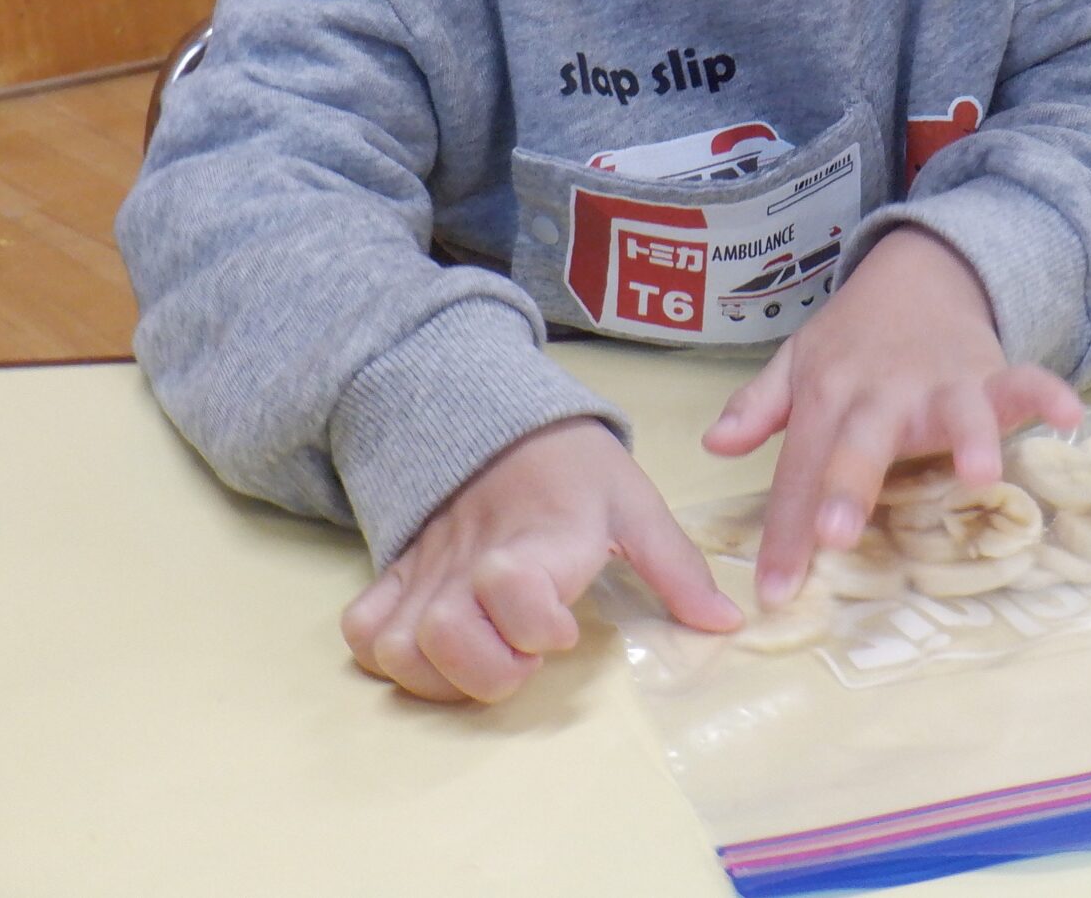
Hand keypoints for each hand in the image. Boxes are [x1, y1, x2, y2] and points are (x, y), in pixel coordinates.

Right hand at [340, 416, 740, 703]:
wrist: (502, 415)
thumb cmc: (575, 464)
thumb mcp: (635, 502)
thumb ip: (678, 568)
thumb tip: (727, 624)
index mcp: (541, 536)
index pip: (512, 585)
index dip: (536, 624)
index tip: (566, 629)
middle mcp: (474, 557)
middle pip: (443, 634)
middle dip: (486, 670)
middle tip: (526, 655)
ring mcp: (429, 568)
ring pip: (397, 646)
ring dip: (439, 674)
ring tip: (487, 657)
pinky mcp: (401, 572)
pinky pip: (362, 627)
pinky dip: (388, 653)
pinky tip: (435, 647)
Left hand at [703, 227, 1081, 606]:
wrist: (917, 274)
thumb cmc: (854, 339)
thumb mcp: (797, 362)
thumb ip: (758, 406)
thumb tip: (713, 445)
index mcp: (827, 395)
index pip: (800, 470)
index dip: (786, 531)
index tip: (774, 591)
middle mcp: (880, 392)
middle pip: (862, 442)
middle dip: (849, 487)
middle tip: (835, 538)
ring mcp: (939, 382)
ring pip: (952, 411)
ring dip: (966, 438)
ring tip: (977, 475)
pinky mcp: (989, 372)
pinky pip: (1023, 381)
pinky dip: (1046, 393)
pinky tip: (1071, 416)